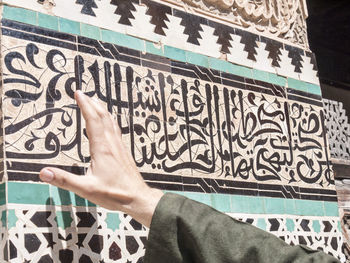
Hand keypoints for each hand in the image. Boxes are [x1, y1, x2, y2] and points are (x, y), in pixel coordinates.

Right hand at [39, 90, 162, 226]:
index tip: (78, 93)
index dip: (85, 105)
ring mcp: (119, 146)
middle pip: (103, 117)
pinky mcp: (124, 152)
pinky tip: (109, 123)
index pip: (93, 120)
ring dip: (102, 110)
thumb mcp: (86, 189)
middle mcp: (112, 143)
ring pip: (111, 122)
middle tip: (84, 93)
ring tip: (95, 102)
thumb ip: (65, 180)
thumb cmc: (115, 194)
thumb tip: (43, 172)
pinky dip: (109, 120)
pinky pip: (116, 130)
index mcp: (102, 148)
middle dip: (92, 103)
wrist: (138, 197)